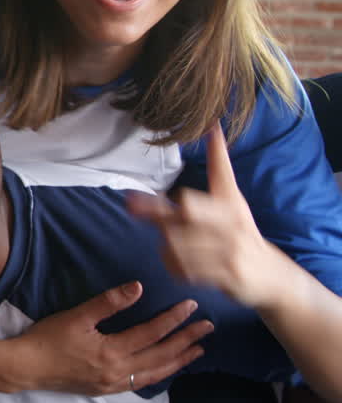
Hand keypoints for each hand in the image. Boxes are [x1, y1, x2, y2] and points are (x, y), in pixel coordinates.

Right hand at [13, 281, 212, 394]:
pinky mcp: (107, 389)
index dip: (174, 319)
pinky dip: (160, 374)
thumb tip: (138, 288)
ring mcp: (114, 384)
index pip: (152, 333)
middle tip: (208, 328)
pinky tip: (166, 367)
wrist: (27, 367)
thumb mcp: (76, 316)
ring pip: (156, 374)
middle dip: (187, 341)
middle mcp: (119, 372)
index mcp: (112, 351)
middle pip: (162, 356)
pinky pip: (142, 383)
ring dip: (179, 361)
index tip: (191, 306)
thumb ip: (108, 303)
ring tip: (198, 351)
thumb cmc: (48, 339)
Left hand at [127, 123, 283, 308]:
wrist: (270, 276)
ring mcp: (231, 249)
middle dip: (155, 209)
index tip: (211, 129)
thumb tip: (213, 126)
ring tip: (167, 243)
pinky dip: (174, 265)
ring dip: (165, 243)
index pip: (221, 173)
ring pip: (179, 242)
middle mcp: (233, 222)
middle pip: (188, 209)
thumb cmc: (240, 232)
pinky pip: (185, 268)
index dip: (217, 152)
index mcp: (232, 201)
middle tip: (132, 205)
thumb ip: (218, 165)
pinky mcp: (227, 274)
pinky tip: (177, 262)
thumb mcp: (232, 197)